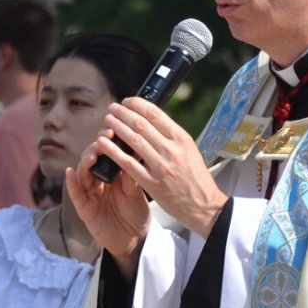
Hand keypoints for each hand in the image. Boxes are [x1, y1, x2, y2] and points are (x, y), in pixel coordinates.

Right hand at [66, 129, 151, 276]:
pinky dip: (71, 182)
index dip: (108, 140)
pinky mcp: (84, 208)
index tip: (115, 129)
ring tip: (93, 153)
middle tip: (105, 137)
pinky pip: (75, 193)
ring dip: (86, 160)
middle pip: (92, 158)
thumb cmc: (136, 213)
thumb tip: (135, 147)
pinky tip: (71, 172)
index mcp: (112, 173)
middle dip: (97, 146)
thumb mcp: (137, 191)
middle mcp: (98, 180)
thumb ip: (132, 173)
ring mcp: (90, 193)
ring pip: (82, 172)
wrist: (135, 239)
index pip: (106, 151)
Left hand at [94, 99, 228, 238]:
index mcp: (181, 139)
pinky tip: (103, 143)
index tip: (126, 102)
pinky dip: (113, 151)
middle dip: (123, 113)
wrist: (204, 206)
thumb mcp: (189, 150)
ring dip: (117, 127)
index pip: (155, 114)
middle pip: (141, 124)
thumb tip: (152, 122)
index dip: (137, 104)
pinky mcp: (152, 183)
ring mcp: (161, 166)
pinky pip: (128, 164)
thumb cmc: (196, 179)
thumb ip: (172, 137)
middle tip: (112, 109)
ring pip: (133, 140)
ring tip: (107, 121)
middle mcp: (171, 150)